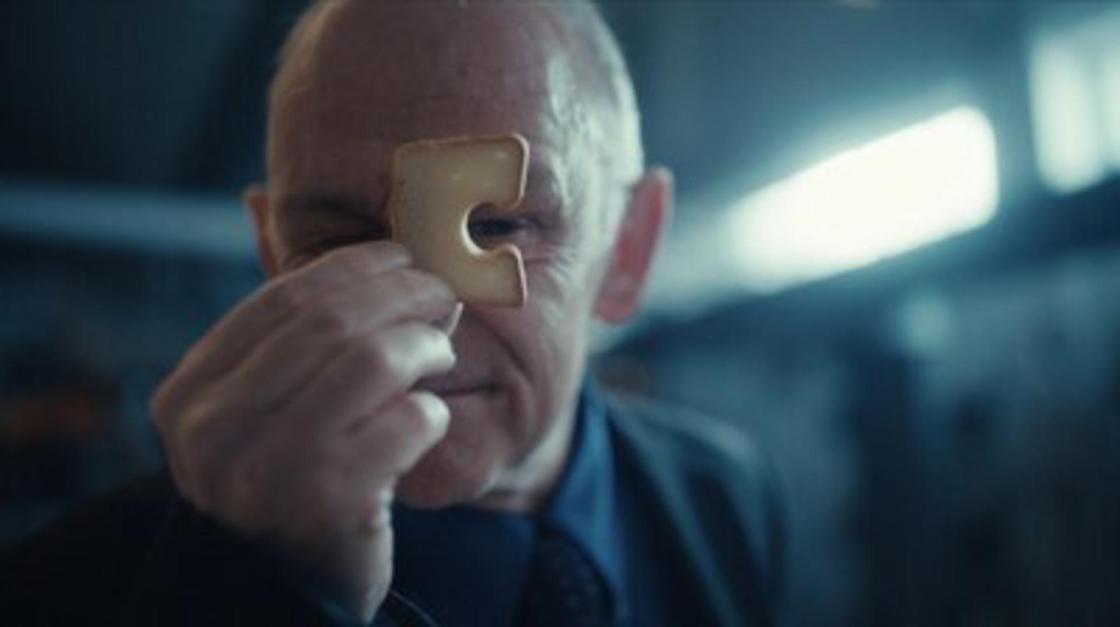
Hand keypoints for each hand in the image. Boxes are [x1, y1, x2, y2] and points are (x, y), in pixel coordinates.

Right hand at [151, 242, 456, 619]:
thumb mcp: (260, 402)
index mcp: (189, 394)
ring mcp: (266, 469)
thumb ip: (272, 322)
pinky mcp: (327, 503)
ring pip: (374, 362)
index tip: (402, 255)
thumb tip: (255, 199)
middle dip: (403, 293)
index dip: (354, 267)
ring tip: (441, 349)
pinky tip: (429, 417)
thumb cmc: (287, 478)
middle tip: (443, 290)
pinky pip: (407, 423)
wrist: (289, 589)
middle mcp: (214, 429)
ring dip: (424, 346)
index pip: (282, 300)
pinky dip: (431, 412)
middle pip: (332, 322)